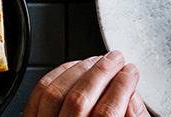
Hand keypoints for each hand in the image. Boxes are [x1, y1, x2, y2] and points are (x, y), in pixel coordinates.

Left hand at [24, 51, 146, 116]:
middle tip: (117, 59)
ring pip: (56, 92)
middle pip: (80, 99)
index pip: (107, 114)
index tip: (131, 72)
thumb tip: (131, 95)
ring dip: (80, 69)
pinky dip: (57, 75)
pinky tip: (74, 67)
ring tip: (98, 60)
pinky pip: (39, 93)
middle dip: (102, 72)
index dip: (122, 87)